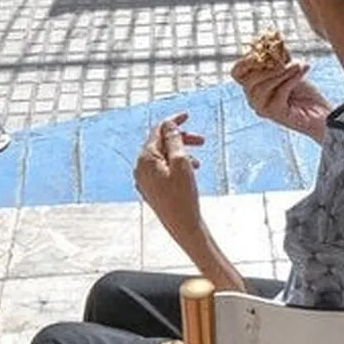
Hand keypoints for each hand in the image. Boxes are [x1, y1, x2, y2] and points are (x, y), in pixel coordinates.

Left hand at [135, 113, 204, 237]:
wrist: (183, 227)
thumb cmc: (183, 197)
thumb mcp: (182, 163)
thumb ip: (174, 141)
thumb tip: (168, 125)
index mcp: (145, 160)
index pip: (157, 132)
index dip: (174, 122)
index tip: (187, 115)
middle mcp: (141, 169)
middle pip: (160, 144)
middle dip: (181, 140)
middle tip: (202, 141)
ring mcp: (145, 180)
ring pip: (163, 157)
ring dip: (181, 154)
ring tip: (199, 162)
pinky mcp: (152, 190)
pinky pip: (163, 170)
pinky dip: (177, 165)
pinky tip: (190, 172)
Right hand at [231, 58, 330, 142]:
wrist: (321, 112)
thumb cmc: (305, 92)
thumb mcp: (290, 69)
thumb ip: (280, 57)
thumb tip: (276, 40)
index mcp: (254, 85)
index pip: (237, 72)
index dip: (245, 60)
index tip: (263, 49)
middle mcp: (254, 98)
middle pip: (248, 80)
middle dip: (268, 67)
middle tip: (285, 60)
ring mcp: (262, 108)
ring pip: (262, 88)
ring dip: (282, 73)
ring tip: (298, 65)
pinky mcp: (275, 114)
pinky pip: (279, 93)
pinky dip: (291, 80)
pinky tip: (302, 71)